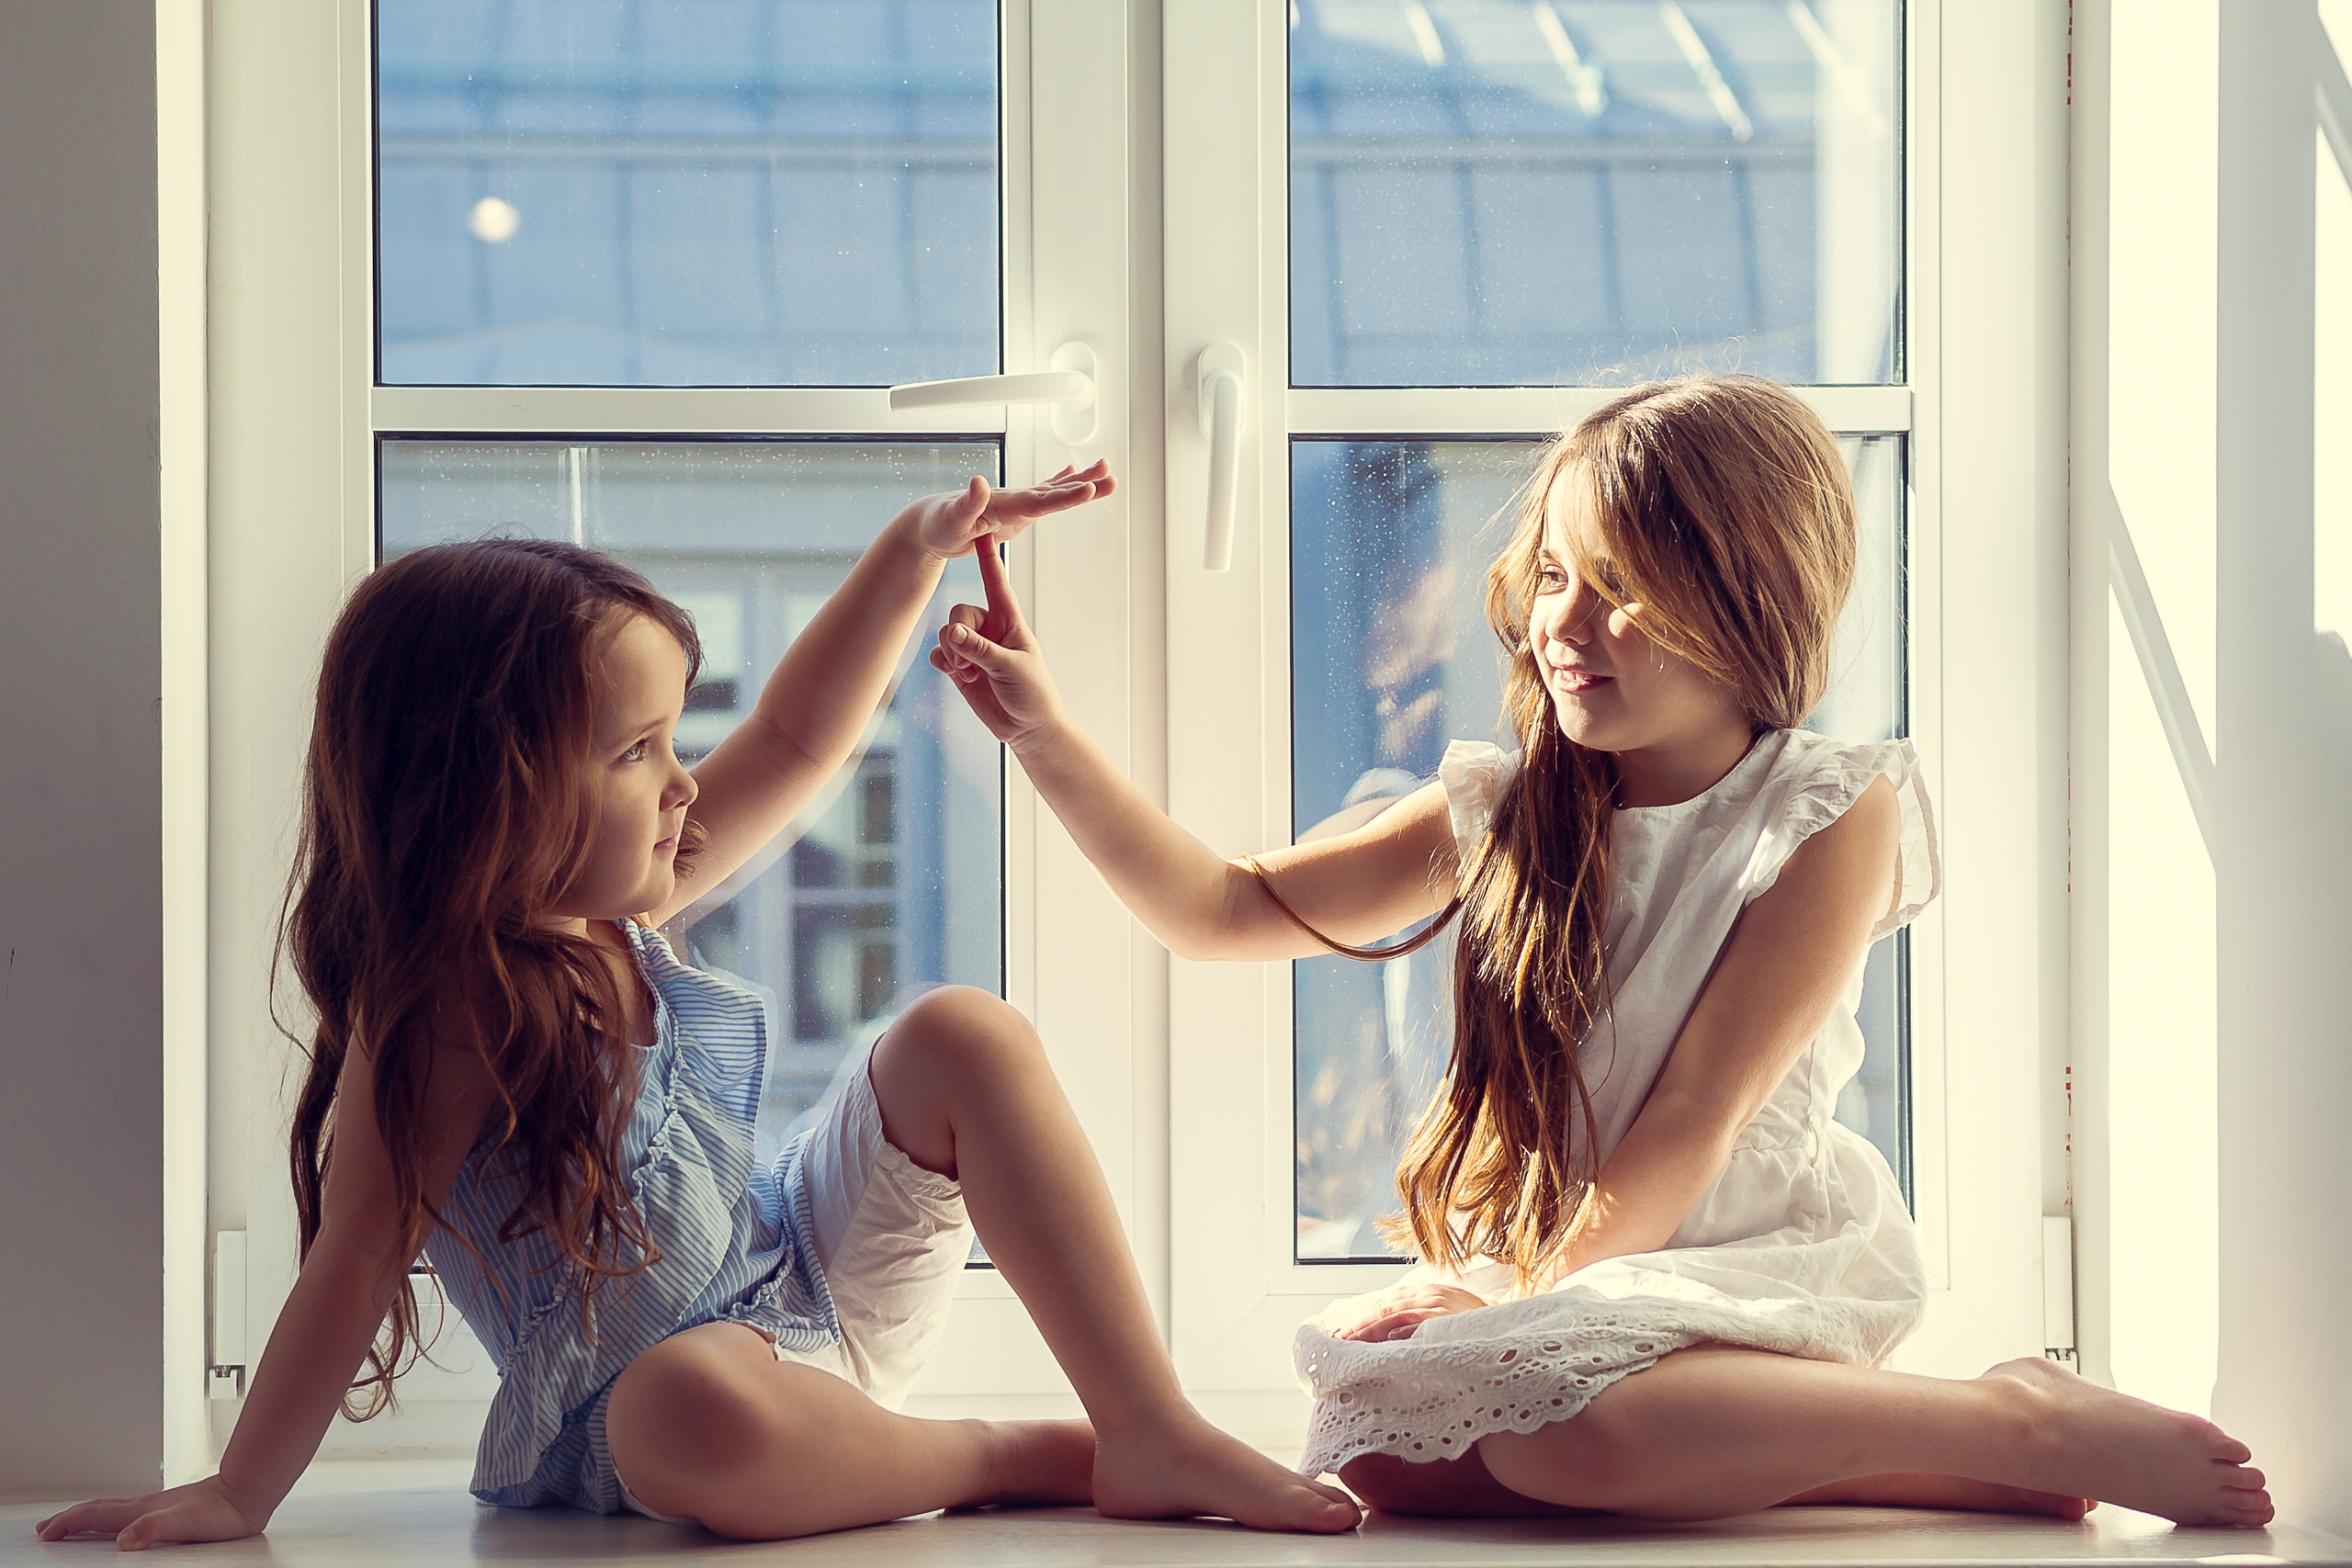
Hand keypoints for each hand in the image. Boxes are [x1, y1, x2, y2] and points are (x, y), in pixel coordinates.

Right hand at [36, 1474, 270, 1550]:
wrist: (249, 1492)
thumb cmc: (223, 1511)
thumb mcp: (186, 1525)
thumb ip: (154, 1529)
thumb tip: (123, 1540)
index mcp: (142, 1512)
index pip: (96, 1516)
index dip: (68, 1524)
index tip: (46, 1533)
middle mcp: (146, 1506)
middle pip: (99, 1510)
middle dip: (70, 1519)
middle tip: (48, 1528)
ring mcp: (159, 1506)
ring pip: (114, 1510)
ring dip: (89, 1516)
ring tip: (76, 1523)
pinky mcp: (173, 1510)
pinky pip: (133, 1513)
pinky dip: (116, 1518)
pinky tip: (125, 1524)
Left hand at [900, 460, 1115, 562]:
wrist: (930, 523)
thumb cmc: (938, 523)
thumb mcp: (950, 518)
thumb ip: (967, 502)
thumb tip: (979, 482)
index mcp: (1004, 503)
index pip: (1041, 500)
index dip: (1066, 496)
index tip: (1089, 488)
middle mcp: (1014, 499)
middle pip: (1056, 491)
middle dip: (1085, 484)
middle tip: (1111, 475)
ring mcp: (1017, 503)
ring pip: (1055, 491)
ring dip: (1081, 482)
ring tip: (1107, 472)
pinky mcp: (1015, 510)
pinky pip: (1044, 497)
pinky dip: (1060, 485)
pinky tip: (1071, 474)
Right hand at [931, 527, 1066, 749]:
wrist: (1028, 727)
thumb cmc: (1032, 693)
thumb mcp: (1011, 668)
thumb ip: (980, 650)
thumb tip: (951, 633)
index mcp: (1009, 620)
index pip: (995, 583)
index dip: (987, 558)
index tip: (980, 532)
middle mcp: (989, 629)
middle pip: (959, 613)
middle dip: (958, 634)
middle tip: (970, 661)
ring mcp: (974, 648)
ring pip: (947, 634)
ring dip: (952, 653)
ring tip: (969, 673)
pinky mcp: (961, 668)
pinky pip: (939, 653)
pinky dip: (942, 661)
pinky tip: (955, 673)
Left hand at [1326, 1282, 1489, 1342]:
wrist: (1509, 1330)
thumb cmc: (1473, 1329)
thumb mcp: (1443, 1318)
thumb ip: (1417, 1322)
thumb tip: (1385, 1337)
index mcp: (1426, 1293)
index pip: (1386, 1303)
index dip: (1360, 1317)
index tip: (1339, 1333)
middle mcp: (1430, 1295)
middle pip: (1385, 1307)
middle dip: (1358, 1324)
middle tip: (1337, 1340)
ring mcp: (1440, 1305)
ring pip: (1396, 1313)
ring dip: (1370, 1328)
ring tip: (1350, 1342)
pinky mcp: (1451, 1318)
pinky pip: (1421, 1322)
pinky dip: (1401, 1330)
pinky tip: (1385, 1341)